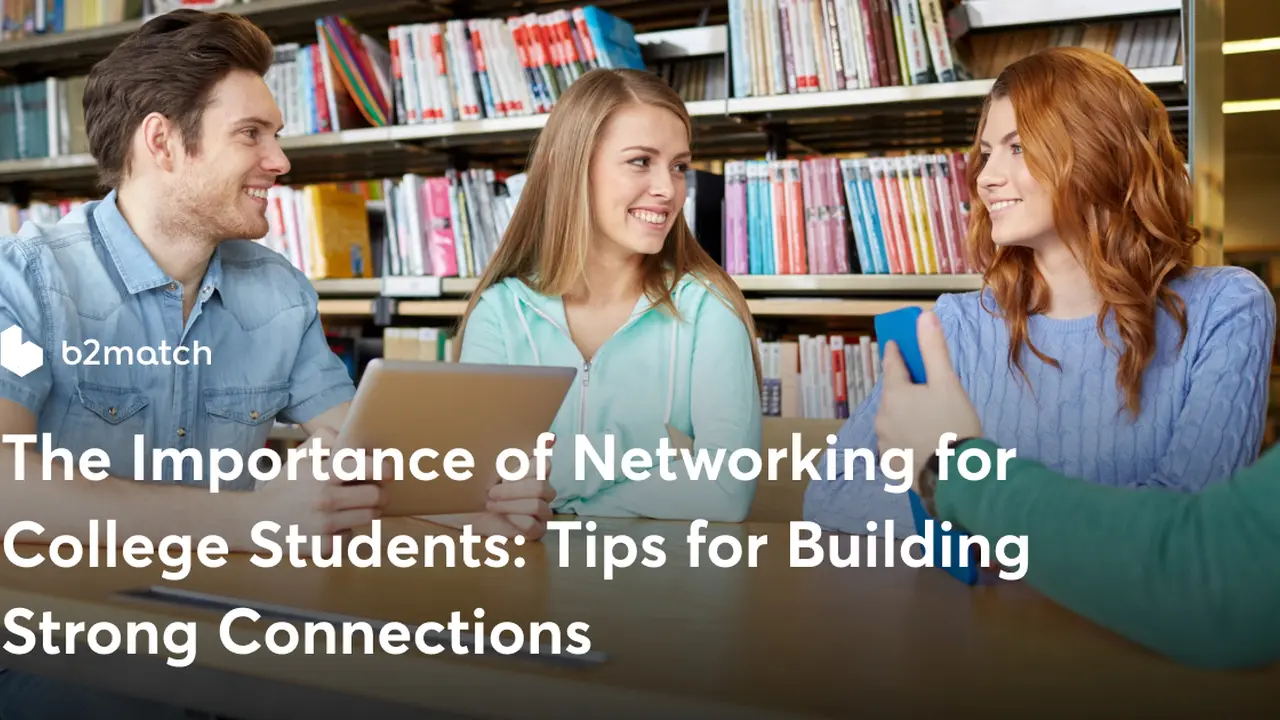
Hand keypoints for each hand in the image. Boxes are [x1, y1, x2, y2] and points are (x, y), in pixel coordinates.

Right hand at [236, 427, 386, 551]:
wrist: (254, 521)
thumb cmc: (284, 486)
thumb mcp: (299, 457)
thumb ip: (323, 440)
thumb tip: (348, 434)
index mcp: (321, 474)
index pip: (364, 467)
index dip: (383, 468)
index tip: (388, 471)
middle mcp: (325, 500)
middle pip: (376, 496)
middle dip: (379, 494)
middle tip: (374, 493)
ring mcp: (324, 525)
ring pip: (368, 517)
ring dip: (366, 512)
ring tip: (351, 507)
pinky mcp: (323, 547)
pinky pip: (351, 537)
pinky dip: (346, 532)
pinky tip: (333, 526)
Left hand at [425, 436, 557, 540]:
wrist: (462, 513)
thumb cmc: (475, 487)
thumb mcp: (486, 465)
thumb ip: (512, 450)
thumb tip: (549, 437)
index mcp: (533, 469)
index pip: (544, 462)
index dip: (528, 465)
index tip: (507, 470)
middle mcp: (542, 488)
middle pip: (541, 485)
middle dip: (513, 489)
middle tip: (491, 491)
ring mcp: (542, 510)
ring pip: (538, 505)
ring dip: (510, 505)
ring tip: (491, 504)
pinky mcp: (537, 530)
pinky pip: (533, 525)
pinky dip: (515, 520)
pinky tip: (503, 517)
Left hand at [874, 310, 981, 482]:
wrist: (957, 478)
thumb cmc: (954, 426)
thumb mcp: (947, 383)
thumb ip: (934, 350)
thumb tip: (924, 316)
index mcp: (894, 394)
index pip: (891, 364)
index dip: (895, 351)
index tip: (895, 343)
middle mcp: (882, 417)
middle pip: (892, 394)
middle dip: (905, 388)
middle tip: (926, 389)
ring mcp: (884, 442)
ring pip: (893, 419)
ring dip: (905, 414)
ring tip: (929, 419)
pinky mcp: (891, 463)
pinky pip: (896, 442)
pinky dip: (906, 437)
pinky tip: (923, 441)